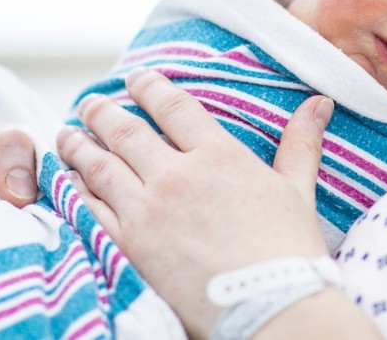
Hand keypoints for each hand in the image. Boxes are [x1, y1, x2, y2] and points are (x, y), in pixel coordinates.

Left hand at [57, 67, 334, 337]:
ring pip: (100, 165)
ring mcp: (148, 209)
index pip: (173, 107)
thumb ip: (301, 143)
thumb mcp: (297, 190)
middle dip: (102, 112)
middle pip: (127, 131)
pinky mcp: (129, 244)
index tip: (135, 78)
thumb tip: (319, 102)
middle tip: (89, 103)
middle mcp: (178, 175)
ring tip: (66, 134)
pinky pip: (91, 208)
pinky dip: (74, 190)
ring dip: (79, 146)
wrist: (269, 307)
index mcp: (219, 155)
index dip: (150, 87)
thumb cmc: (289, 253)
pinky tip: (66, 181)